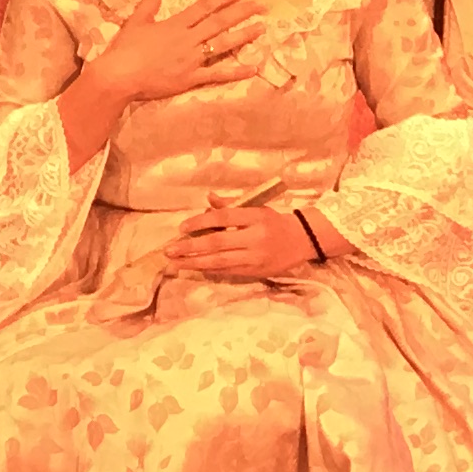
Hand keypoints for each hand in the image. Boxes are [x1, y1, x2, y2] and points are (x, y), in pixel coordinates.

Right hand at [91, 0, 262, 106]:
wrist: (119, 75)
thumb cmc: (125, 49)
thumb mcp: (137, 21)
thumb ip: (150, 2)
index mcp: (175, 24)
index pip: (204, 8)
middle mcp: (188, 39)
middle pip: (219, 22)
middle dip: (241, 12)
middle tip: (261, 6)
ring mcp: (192, 59)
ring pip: (222, 44)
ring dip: (243, 36)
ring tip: (262, 28)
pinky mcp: (191, 78)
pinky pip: (217, 75)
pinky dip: (236, 72)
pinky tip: (253, 68)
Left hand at [161, 202, 310, 284]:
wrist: (302, 240)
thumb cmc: (275, 221)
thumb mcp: (256, 207)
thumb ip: (232, 205)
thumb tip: (208, 200)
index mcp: (256, 216)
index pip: (223, 218)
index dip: (200, 222)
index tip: (181, 228)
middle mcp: (255, 237)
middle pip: (218, 243)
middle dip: (190, 247)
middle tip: (169, 250)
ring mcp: (255, 257)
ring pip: (220, 261)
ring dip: (194, 263)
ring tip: (175, 264)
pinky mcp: (256, 271)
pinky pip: (228, 271)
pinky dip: (209, 270)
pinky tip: (195, 268)